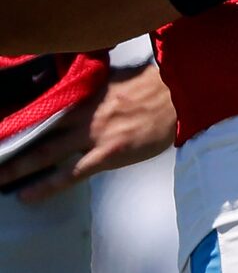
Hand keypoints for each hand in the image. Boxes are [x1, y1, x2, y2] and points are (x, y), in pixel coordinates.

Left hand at [0, 61, 174, 203]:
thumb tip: (80, 87)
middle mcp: (85, 112)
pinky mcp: (108, 153)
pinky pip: (71, 174)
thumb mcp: (120, 76)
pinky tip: (28, 195)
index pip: (44, 104)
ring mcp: (95, 134)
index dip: (20, 114)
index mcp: (87, 91)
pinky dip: (47, 185)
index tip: (2, 123)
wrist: (185, 96)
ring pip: (46, 152)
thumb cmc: (158, 85)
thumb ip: (95, 84)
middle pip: (38, 128)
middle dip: (11, 141)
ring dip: (18, 166)